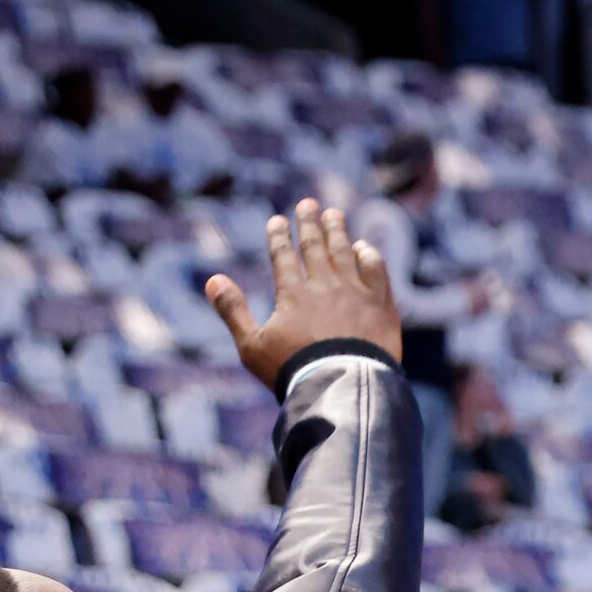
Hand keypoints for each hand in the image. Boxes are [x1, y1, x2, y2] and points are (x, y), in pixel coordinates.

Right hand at [206, 198, 401, 391]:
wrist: (344, 387)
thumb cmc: (294, 371)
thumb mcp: (253, 346)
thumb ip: (232, 311)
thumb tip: (211, 280)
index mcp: (293, 292)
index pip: (283, 254)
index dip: (279, 235)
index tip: (277, 220)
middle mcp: (324, 284)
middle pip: (315, 245)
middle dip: (310, 222)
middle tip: (309, 204)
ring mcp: (355, 292)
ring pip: (345, 251)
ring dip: (337, 231)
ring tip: (334, 215)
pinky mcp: (381, 305)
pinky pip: (375, 270)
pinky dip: (368, 256)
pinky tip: (365, 248)